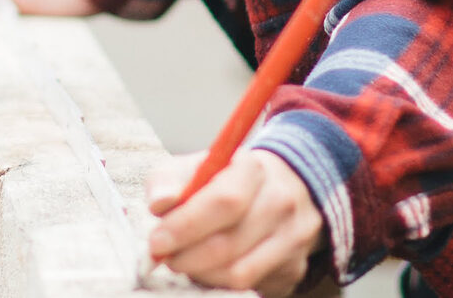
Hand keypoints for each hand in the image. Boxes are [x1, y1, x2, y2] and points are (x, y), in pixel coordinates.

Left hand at [146, 148, 325, 295]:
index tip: (157, 241)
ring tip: (186, 261)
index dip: (186, 226)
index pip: (225, 201)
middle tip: (165, 257)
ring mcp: (294, 238)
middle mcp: (281, 202)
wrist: (278, 187)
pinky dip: (221, 282)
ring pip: (240, 273)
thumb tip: (159, 204)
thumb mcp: (193, 167)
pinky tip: (211, 267)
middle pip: (229, 244)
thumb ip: (169, 180)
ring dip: (202, 273)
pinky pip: (251, 288)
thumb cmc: (224, 180)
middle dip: (187, 257)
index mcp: (253, 169)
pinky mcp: (295, 268)